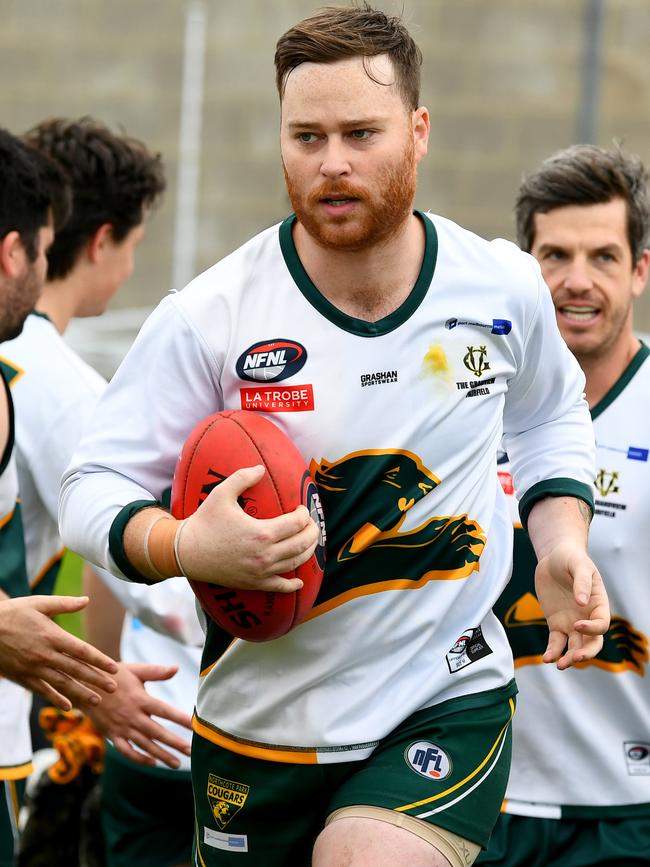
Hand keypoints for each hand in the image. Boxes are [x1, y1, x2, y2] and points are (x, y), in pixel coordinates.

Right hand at [0, 595, 117, 709]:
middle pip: (76, 670)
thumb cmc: (12, 613)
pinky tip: (69, 706)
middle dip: (96, 680)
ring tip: (97, 701)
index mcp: (52, 636)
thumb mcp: (38, 603)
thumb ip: (63, 604)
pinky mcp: (23, 677)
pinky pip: (43, 691)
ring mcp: (33, 668)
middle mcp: (45, 655)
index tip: (114, 668)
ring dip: (81, 693)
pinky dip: (56, 699)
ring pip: (62, 684)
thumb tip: (86, 600)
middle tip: (114, 688)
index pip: (82, 651)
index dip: (100, 660)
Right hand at [86, 661, 192, 768]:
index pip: (164, 711)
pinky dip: (138, 758)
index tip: (195, 725)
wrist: (83, 686)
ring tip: (177, 763)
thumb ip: (156, 671)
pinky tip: (152, 763)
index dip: (180, 719)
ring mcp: (121, 728)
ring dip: (161, 755)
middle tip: (191, 752)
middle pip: (157, 733)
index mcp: (140, 699)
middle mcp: (132, 716)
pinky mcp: (112, 736)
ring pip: (144, 745)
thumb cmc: (113, 675)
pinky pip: (126, 751)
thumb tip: (176, 668)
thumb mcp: (134, 670)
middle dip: (175, 743)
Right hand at [178, 464, 319, 591]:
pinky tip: (299, 581)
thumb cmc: (205, 521)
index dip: (304, 514)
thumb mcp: (221, 494)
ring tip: (309, 541)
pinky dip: (292, 584)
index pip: (296, 523)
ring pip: (295, 563)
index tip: (301, 508)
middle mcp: (265, 555)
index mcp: (262, 532)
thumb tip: (261, 468)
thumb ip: (242, 477)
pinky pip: (280, 587)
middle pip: (302, 544)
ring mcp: (261, 572)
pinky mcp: (254, 583)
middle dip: (312, 532)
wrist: (186, 552)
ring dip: (308, 551)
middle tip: (311, 524)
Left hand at [535, 541, 609, 668]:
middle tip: (574, 658)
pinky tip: (546, 658)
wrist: (554, 558)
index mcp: (599, 604)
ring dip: (568, 658)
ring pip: (574, 646)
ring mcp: (572, 623)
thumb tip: (582, 602)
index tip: (576, 624)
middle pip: (592, 643)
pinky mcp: (556, 624)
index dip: (592, 628)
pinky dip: (552, 651)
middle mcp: (588, 617)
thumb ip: (582, 582)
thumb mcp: (578, 565)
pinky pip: (556, 642)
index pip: (601, 624)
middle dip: (585, 653)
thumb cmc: (571, 558)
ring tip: (559, 665)